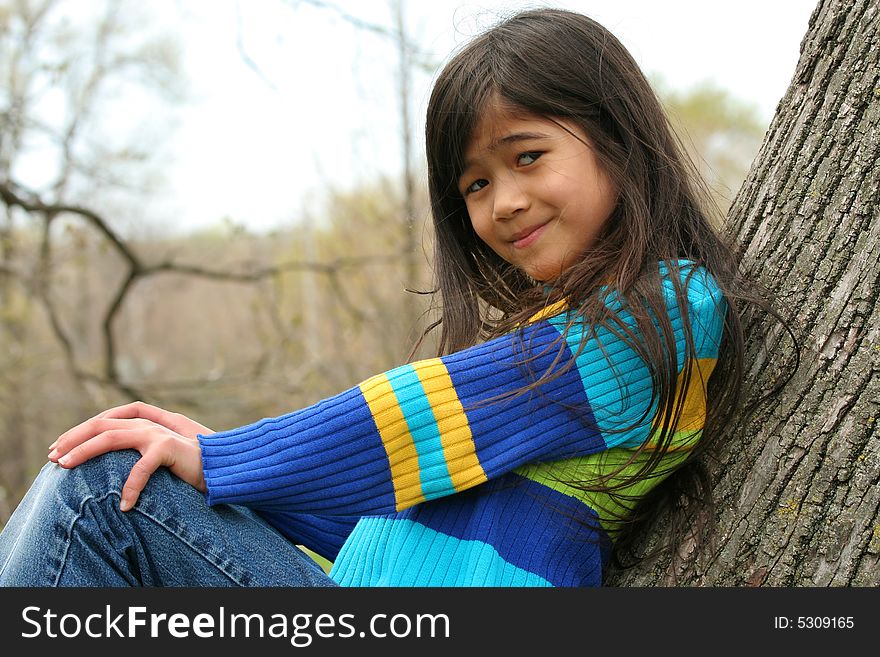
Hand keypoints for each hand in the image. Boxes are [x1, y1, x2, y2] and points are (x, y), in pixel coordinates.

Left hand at [48, 401, 213, 511]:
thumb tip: (116, 461)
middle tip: (52, 456)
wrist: (228, 465)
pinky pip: (140, 468)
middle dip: (72, 438)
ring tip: (64, 467)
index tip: (60, 447)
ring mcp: (159, 433)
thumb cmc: (199, 463)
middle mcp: (151, 423)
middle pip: (101, 424)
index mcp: (149, 421)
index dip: (81, 430)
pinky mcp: (168, 448)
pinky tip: (124, 505)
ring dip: (83, 452)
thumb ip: (145, 448)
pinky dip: (130, 487)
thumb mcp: (167, 452)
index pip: (107, 418)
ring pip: (110, 437)